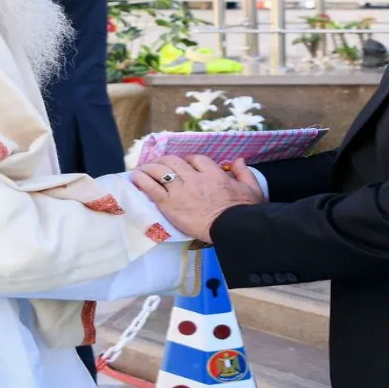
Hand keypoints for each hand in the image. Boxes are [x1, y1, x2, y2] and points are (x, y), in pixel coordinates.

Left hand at [132, 155, 262, 242]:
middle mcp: (195, 178)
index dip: (188, 160)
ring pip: (160, 170)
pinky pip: (152, 187)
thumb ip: (244, 172)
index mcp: (213, 174)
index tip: (184, 165)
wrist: (232, 228)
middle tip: (159, 164)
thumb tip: (238, 160)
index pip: (196, 159)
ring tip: (143, 169)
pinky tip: (136, 177)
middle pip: (174, 161)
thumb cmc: (244, 211)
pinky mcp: (170, 204)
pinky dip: (142, 180)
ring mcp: (181, 190)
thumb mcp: (252, 189)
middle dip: (164, 160)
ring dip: (150, 167)